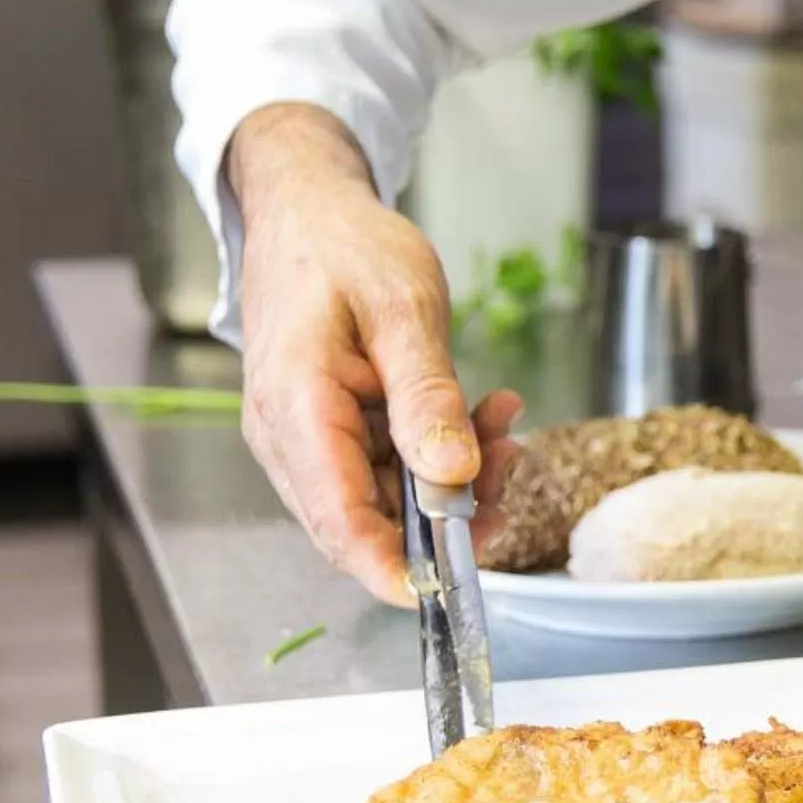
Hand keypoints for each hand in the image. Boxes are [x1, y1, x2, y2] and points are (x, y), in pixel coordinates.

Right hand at [229, 104, 521, 604]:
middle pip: (367, 520)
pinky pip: (388, 467)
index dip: (393, 570)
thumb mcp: (402, 310)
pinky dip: (439, 452)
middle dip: (448, 514)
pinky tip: (483, 416)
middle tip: (512, 467)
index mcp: (296, 408)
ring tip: (502, 422)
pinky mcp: (332, 431)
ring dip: (453, 477)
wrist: (308, 211)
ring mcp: (307, 439)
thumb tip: (452, 477)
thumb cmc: (345, 248)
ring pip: (386, 497)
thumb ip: (427, 395)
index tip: (452, 591)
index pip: (339, 521)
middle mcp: (290, 438)